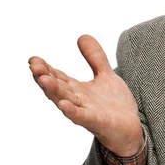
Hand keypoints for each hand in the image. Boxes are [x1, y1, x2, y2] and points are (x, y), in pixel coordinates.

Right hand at [29, 35, 143, 156]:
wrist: (131, 128)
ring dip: (54, 91)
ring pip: (65, 101)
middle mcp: (78, 100)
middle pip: (57, 88)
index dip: (46, 69)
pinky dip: (72, 111)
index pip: (58, 77)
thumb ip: (95, 58)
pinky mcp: (97, 122)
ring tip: (43, 79)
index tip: (33, 59)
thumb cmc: (115, 105)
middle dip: (45, 77)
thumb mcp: (105, 76)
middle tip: (34, 65)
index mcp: (77, 90)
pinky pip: (82, 117)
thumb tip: (82, 36)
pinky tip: (63, 104)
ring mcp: (86, 112)